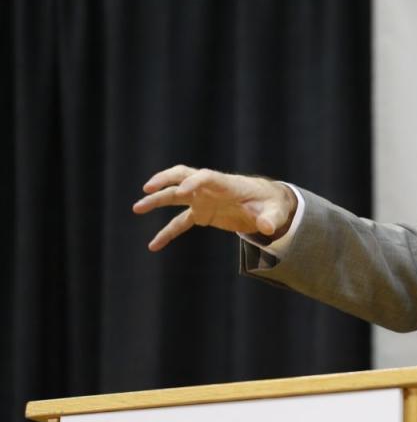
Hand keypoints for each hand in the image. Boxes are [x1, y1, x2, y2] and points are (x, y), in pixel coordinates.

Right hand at [132, 165, 296, 250]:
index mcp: (227, 184)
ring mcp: (203, 200)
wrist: (267, 205)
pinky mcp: (201, 214)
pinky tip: (153, 245)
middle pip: (183, 176)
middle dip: (165, 180)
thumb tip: (267, 228)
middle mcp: (210, 189)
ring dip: (157, 200)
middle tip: (148, 188)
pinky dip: (167, 233)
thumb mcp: (275, 212)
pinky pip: (179, 222)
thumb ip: (270, 219)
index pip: (206, 177)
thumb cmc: (271, 205)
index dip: (194, 182)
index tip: (182, 193)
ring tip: (137, 208)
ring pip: (174, 196)